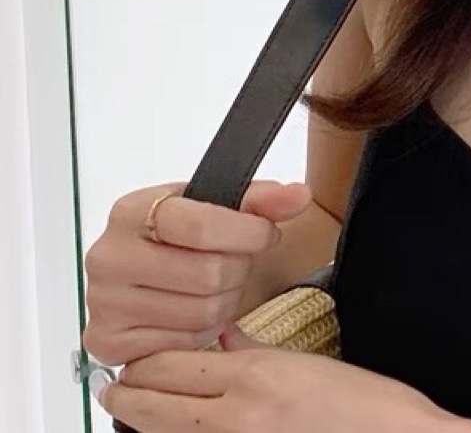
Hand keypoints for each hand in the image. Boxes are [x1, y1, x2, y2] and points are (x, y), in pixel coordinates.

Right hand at [83, 179, 313, 364]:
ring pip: (200, 312)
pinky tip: (196, 310)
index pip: (202, 226)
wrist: (151, 266)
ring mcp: (104, 303)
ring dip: (225, 301)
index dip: (248, 233)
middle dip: (238, 269)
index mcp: (132, 211)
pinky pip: (183, 343)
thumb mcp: (219, 205)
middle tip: (237, 263)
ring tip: (218, 286)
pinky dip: (202, 331)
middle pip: (207, 274)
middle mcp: (108, 256)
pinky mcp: (108, 343)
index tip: (266, 233)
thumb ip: (263, 198)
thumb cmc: (186, 233)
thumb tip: (299, 196)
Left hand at [94, 325, 470, 432]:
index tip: (134, 360)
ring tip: (132, 407)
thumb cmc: (366, 408)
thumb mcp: (308, 365)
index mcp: (254, 376)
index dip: (144, 364)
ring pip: (167, 431)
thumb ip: (254, 350)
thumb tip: (224, 338)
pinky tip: (181, 427)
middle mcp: (235, 415)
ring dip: (146, 418)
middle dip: (130, 394)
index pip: (172, 366)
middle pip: (154, 405)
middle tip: (115, 387)